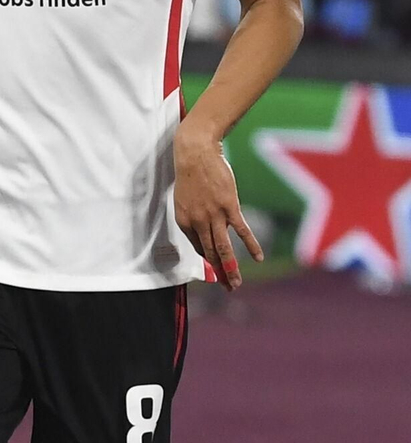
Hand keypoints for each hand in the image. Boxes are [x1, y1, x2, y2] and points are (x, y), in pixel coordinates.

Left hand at [173, 126, 262, 290]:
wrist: (195, 154)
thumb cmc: (190, 175)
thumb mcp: (184, 199)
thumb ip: (194, 217)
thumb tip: (204, 230)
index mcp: (184, 221)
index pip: (198, 247)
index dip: (209, 260)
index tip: (216, 272)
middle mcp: (197, 222)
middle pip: (210, 253)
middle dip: (219, 273)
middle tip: (228, 288)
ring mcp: (214, 216)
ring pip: (223, 249)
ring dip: (230, 269)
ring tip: (235, 284)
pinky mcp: (229, 207)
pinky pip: (241, 231)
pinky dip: (251, 245)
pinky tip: (257, 258)